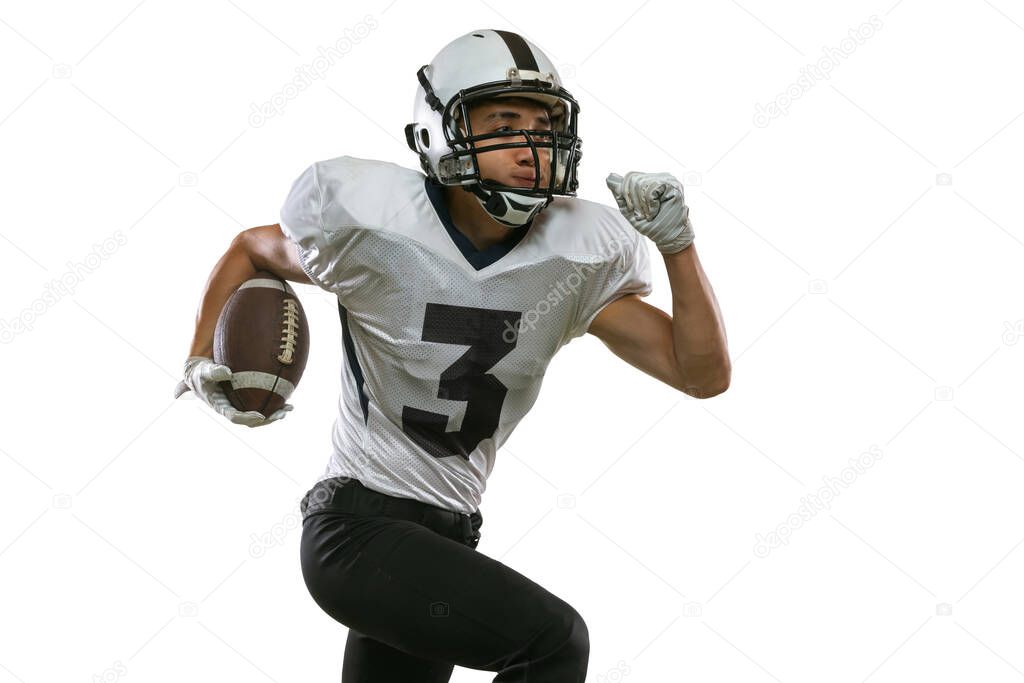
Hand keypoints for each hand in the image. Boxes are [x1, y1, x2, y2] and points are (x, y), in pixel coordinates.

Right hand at [173, 356, 292, 426]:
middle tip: (283, 413)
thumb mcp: (204, 372)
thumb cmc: (201, 373)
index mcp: (221, 407)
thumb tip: (228, 372)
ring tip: (289, 408)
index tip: (261, 416)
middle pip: (251, 421)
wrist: (199, 373)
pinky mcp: (246, 399)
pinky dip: (273, 404)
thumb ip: (214, 372)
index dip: (248, 418)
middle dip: (268, 419)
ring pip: (259, 415)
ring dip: (274, 413)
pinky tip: (286, 399)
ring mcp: (240, 406)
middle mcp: (232, 409)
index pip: (235, 417)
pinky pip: (261, 405)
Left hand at [606, 171, 693, 253]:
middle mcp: (659, 177)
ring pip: (642, 183)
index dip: (625, 193)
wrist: (667, 238)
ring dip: (642, 205)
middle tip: (640, 215)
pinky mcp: (673, 185)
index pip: (630, 177)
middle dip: (633, 201)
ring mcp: (668, 179)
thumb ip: (620, 194)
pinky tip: (655, 212)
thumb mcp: (629, 209)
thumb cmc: (650, 224)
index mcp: (650, 180)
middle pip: (634, 179)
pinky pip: (652, 188)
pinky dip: (651, 204)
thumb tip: (609, 177)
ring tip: (649, 215)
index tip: (631, 209)